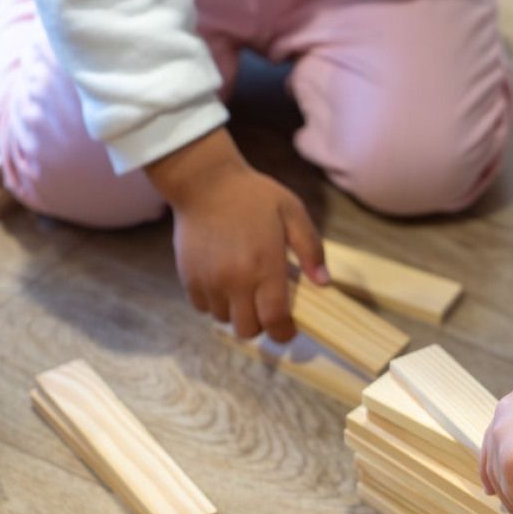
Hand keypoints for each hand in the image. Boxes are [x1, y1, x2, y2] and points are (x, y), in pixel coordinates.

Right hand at [146, 128, 327, 341]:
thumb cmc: (254, 195)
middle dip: (261, 326)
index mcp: (265, 266)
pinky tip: (223, 283)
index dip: (284, 332)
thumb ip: (311, 249)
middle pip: (247, 329)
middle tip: (267, 309)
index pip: (274, 320)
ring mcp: (209, 280)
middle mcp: (235, 280)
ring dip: (236, 313)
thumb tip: (324, 282)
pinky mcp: (188, 277)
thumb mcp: (293, 213)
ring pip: (224, 319)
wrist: (204, 181)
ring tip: (244, 291)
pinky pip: (202, 307)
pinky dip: (214, 303)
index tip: (289, 330)